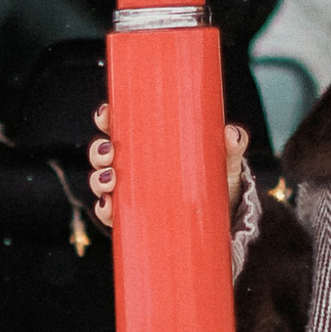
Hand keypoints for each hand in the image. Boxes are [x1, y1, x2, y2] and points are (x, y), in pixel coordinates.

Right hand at [89, 103, 248, 233]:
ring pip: (101, 181)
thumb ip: (232, 145)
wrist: (223, 217)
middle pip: (103, 153)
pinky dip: (105, 210)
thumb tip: (231, 133)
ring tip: (112, 181)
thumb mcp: (225, 160)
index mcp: (149, 143)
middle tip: (110, 151)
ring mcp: (132, 191)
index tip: (106, 114)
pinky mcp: (135, 217)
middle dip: (98, 151)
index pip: (119, 125)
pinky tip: (110, 207)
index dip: (106, 117)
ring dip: (98, 180)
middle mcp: (134, 166)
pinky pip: (111, 214)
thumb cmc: (218, 178)